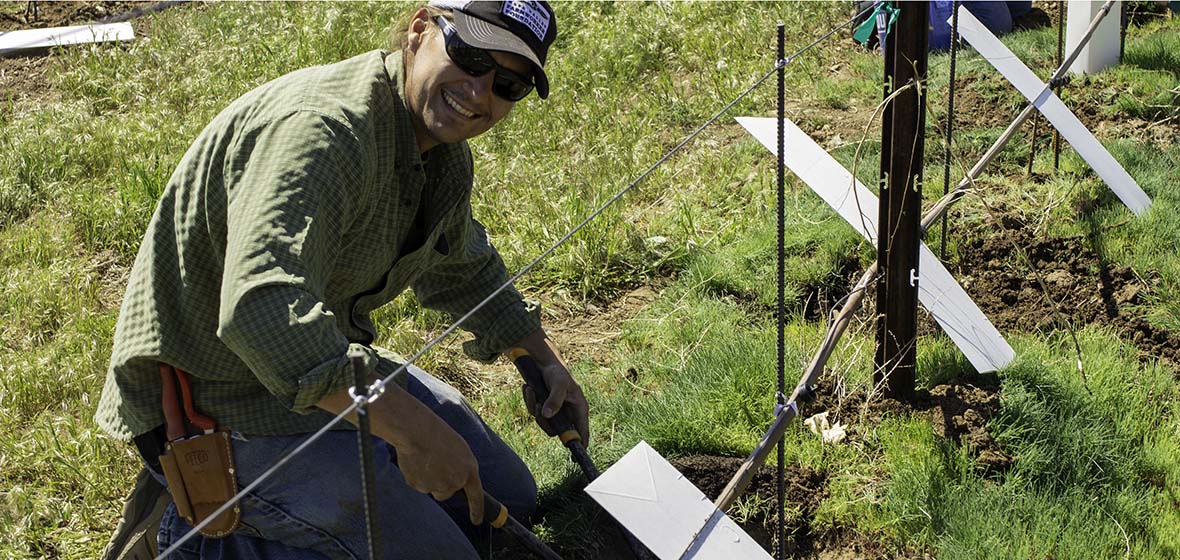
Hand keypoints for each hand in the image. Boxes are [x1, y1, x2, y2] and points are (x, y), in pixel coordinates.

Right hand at [317, 382, 484, 524]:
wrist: (416, 431)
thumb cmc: (438, 434)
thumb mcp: (459, 449)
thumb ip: (461, 467)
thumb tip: (454, 481)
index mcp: (469, 470)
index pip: (476, 496)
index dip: (477, 510)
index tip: (477, 520)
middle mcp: (455, 482)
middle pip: (447, 493)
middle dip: (441, 483)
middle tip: (435, 463)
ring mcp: (437, 486)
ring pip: (432, 489)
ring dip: (428, 479)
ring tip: (424, 459)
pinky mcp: (420, 486)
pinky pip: (418, 484)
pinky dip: (416, 475)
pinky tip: (415, 460)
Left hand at [513, 330, 590, 446]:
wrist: (543, 363)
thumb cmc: (557, 372)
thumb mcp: (559, 383)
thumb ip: (554, 400)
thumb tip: (547, 415)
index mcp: (579, 409)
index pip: (582, 432)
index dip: (579, 444)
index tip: (575, 458)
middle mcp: (568, 413)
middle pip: (557, 432)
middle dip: (544, 422)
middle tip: (537, 408)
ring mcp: (555, 412)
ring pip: (543, 422)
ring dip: (533, 408)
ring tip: (531, 391)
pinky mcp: (543, 408)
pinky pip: (534, 413)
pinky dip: (529, 401)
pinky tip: (528, 388)